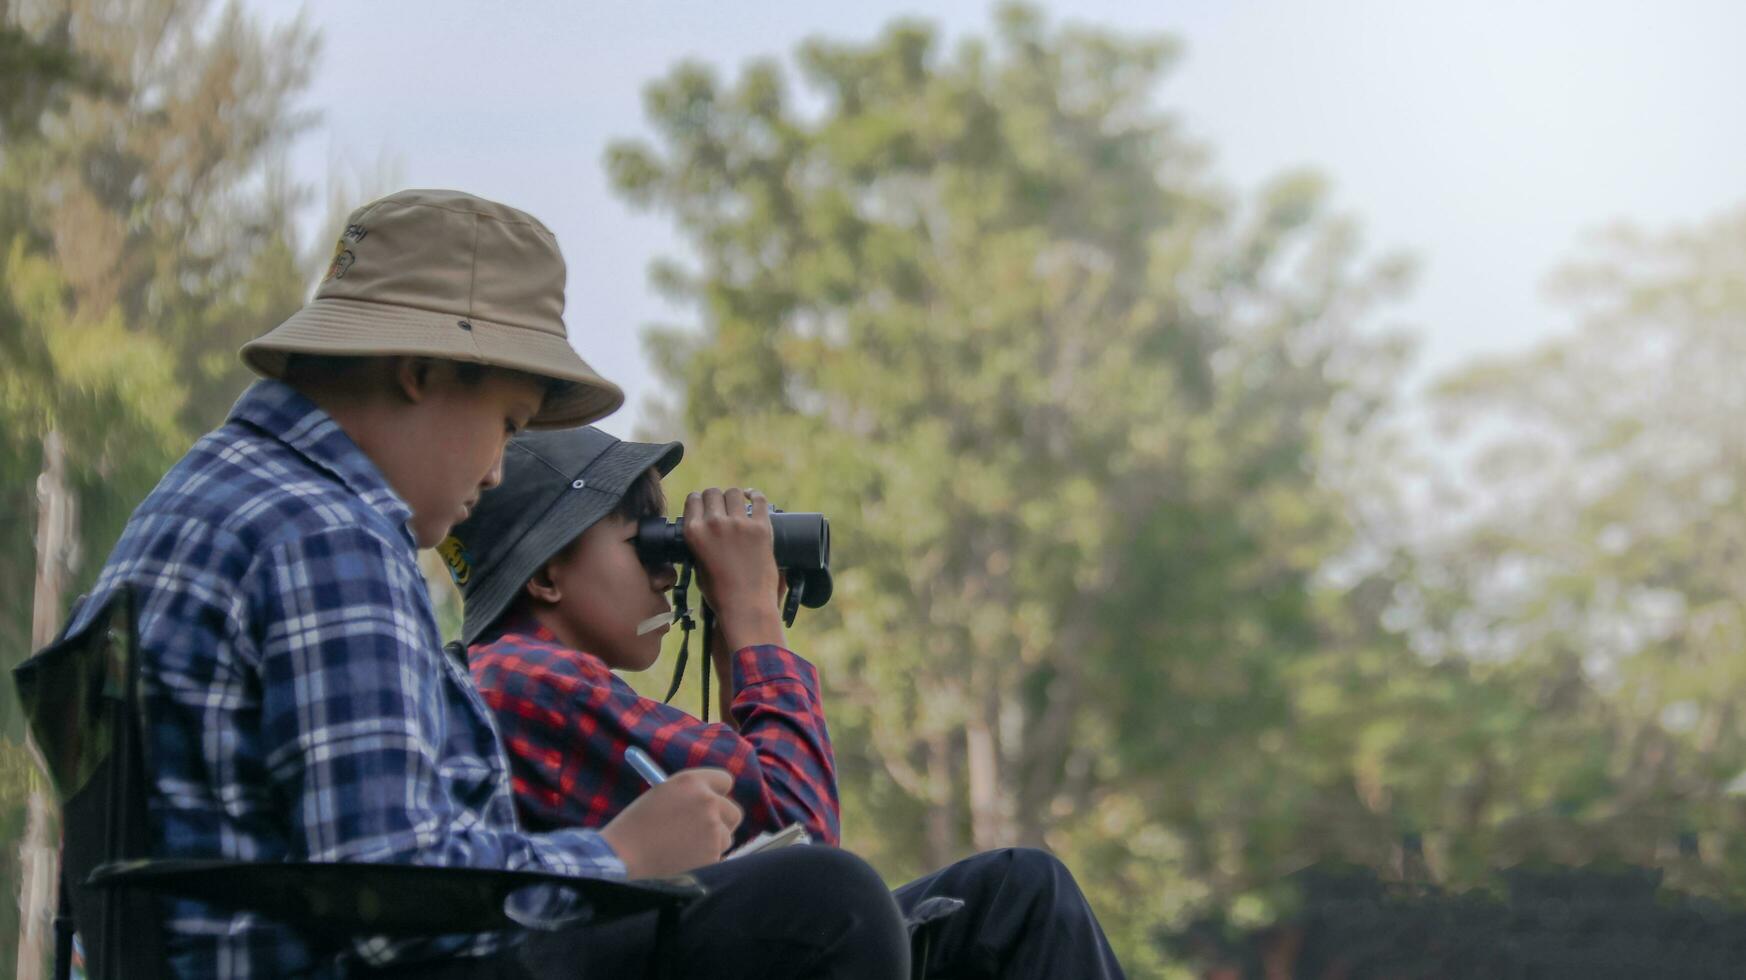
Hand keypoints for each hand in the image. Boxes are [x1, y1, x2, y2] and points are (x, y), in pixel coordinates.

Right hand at [599, 768, 741, 876]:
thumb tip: (712, 803)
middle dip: (724, 821)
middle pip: (733, 811)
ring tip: (682, 848)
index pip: (725, 781)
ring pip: (726, 837)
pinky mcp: (713, 853)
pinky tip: (681, 860)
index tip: (715, 802)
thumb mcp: (662, 796)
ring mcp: (713, 828)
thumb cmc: (636, 825)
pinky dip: (704, 860)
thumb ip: (689, 796)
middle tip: (710, 829)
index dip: (719, 793)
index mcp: (692, 781)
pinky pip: (717, 856)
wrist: (624, 854)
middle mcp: (707, 801)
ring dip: (712, 843)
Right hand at [683, 488, 785, 650]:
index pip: (693, 500)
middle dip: (715, 498)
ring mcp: (739, 524)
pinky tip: (753, 497)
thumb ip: (699, 543)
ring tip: (737, 504)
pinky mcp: (762, 528)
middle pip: (712, 493)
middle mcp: (715, 524)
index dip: (699, 501)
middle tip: (721, 507)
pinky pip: (759, 500)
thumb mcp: (698, 566)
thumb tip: (704, 528)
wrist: (746, 607)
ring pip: (734, 492)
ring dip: (734, 497)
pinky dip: (755, 496)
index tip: (704, 505)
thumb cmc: (720, 593)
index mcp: (694, 533)